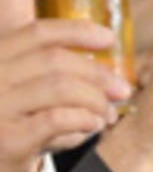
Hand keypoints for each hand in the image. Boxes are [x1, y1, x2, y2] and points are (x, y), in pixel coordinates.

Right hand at [0, 17, 130, 171]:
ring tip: (108, 115)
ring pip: (61, 88)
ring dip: (95, 100)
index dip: (77, 31)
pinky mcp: (10, 140)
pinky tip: (94, 125)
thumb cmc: (7, 132)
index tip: (109, 38)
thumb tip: (108, 79)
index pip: (37, 33)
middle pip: (55, 60)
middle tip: (122, 90)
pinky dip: (85, 120)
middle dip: (97, 73)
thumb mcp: (20, 98)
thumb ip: (49, 81)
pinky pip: (58, 120)